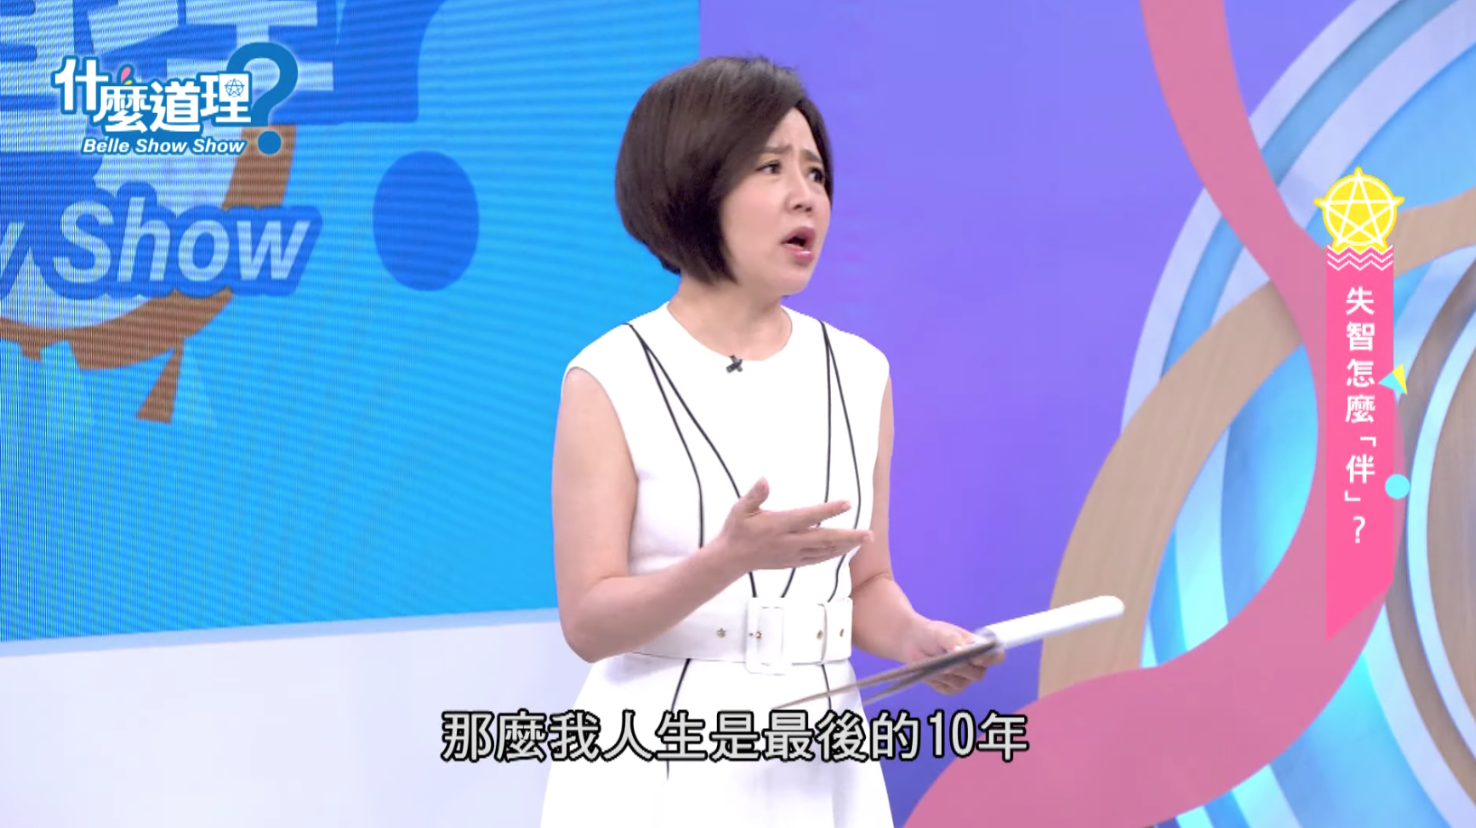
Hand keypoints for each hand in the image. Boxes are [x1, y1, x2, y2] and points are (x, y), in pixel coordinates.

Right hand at [712, 478, 872, 573]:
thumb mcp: (740, 509)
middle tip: (870, 534)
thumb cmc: (737, 530)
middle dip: (849, 536)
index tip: (848, 503)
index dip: (829, 510)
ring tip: (864, 540)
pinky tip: (844, 550)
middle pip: (825, 539)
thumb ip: (754, 495)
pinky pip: (818, 559)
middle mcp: (789, 542)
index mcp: (779, 526)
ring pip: (825, 551)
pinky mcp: (793, 562)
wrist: (731, 559)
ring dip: (846, 546)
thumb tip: (765, 479)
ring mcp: (793, 555)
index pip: (809, 517)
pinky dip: (833, 554)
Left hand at [900, 617, 1004, 694]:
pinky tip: (929, 671)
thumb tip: (960, 651)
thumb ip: (953, 640)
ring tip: (934, 661)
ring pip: (961, 683)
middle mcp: (976, 666)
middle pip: (979, 674)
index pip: (996, 657)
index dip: (990, 658)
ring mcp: (964, 680)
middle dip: (962, 667)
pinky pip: (947, 689)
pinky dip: (937, 680)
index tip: (976, 655)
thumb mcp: (942, 632)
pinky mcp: (951, 689)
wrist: (913, 642)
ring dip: (946, 673)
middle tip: (948, 659)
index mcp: (980, 649)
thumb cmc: (933, 634)